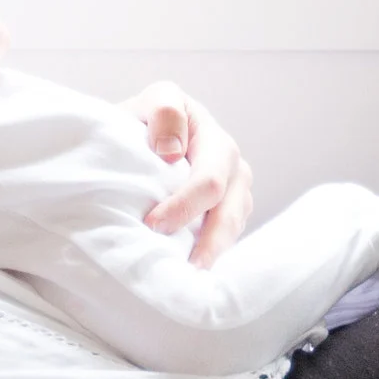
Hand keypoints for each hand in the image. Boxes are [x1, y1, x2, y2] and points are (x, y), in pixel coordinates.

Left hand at [125, 81, 252, 267]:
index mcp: (209, 132)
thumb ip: (163, 111)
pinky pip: (229, 231)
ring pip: (234, 224)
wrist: (144, 128)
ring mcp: (234, 183)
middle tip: (179, 267)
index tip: (151, 224)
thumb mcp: (150, 100)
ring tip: (193, 278)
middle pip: (228, 209)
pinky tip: (195, 269)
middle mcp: (229, 158)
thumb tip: (172, 151)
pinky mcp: (230, 204)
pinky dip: (214, 250)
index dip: (183, 205)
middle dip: (206, 240)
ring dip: (214, 251)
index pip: (207, 179)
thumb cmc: (144, 118)